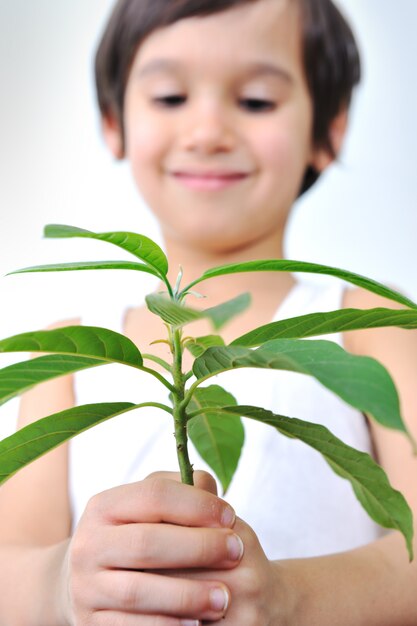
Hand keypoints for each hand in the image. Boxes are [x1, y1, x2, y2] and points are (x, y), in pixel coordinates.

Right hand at [60, 472, 242, 624]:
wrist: (93, 581)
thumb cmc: (141, 535)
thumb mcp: (154, 508)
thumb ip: (184, 491)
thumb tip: (210, 490)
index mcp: (104, 506)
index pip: (154, 495)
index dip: (196, 504)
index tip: (231, 516)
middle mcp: (87, 544)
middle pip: (146, 542)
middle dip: (197, 547)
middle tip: (236, 553)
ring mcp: (85, 587)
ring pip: (137, 590)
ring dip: (186, 595)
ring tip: (223, 598)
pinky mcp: (91, 623)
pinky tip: (196, 624)